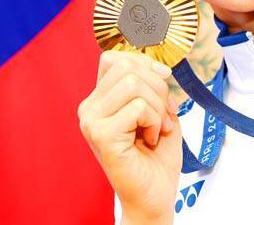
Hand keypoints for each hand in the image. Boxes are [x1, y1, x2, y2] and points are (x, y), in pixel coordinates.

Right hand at [78, 51, 181, 223]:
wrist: (154, 195)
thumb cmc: (156, 157)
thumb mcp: (158, 110)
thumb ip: (152, 85)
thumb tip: (159, 67)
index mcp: (99, 100)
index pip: (114, 58)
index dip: (143, 62)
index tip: (163, 79)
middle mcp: (89, 108)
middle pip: (127, 67)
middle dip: (157, 87)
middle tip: (163, 115)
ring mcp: (92, 121)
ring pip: (133, 84)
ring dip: (157, 107)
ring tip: (156, 129)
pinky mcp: (102, 135)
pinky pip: (137, 107)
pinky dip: (154, 122)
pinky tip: (150, 141)